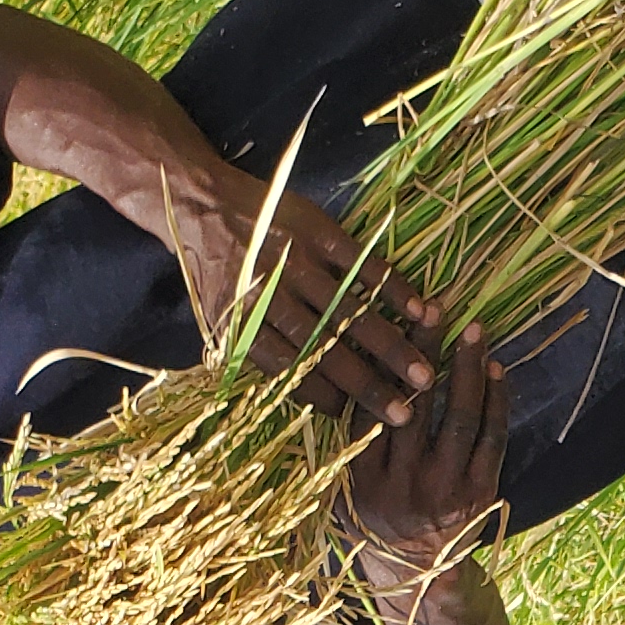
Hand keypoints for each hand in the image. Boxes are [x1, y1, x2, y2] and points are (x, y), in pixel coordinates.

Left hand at [155, 153, 439, 427]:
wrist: (202, 203)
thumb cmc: (217, 272)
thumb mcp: (221, 318)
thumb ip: (260, 351)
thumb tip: (308, 396)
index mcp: (242, 323)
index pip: (290, 370)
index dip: (325, 397)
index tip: (357, 420)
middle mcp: (270, 295)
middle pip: (326, 348)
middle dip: (368, 383)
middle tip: (404, 412)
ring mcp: (296, 261)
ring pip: (349, 312)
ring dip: (389, 346)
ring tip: (422, 374)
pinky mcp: (317, 231)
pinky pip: (360, 264)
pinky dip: (390, 288)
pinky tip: (417, 312)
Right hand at [344, 327, 506, 568]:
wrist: (419, 577)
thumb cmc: (377, 520)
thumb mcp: (345, 488)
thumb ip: (349, 441)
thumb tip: (347, 372)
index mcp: (362, 478)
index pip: (370, 407)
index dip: (381, 362)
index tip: (387, 321)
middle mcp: (402, 484)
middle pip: (414, 404)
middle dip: (424, 351)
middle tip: (434, 308)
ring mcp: (445, 490)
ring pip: (458, 417)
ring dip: (467, 368)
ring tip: (473, 331)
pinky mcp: (480, 494)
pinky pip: (492, 438)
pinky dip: (496, 401)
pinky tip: (497, 370)